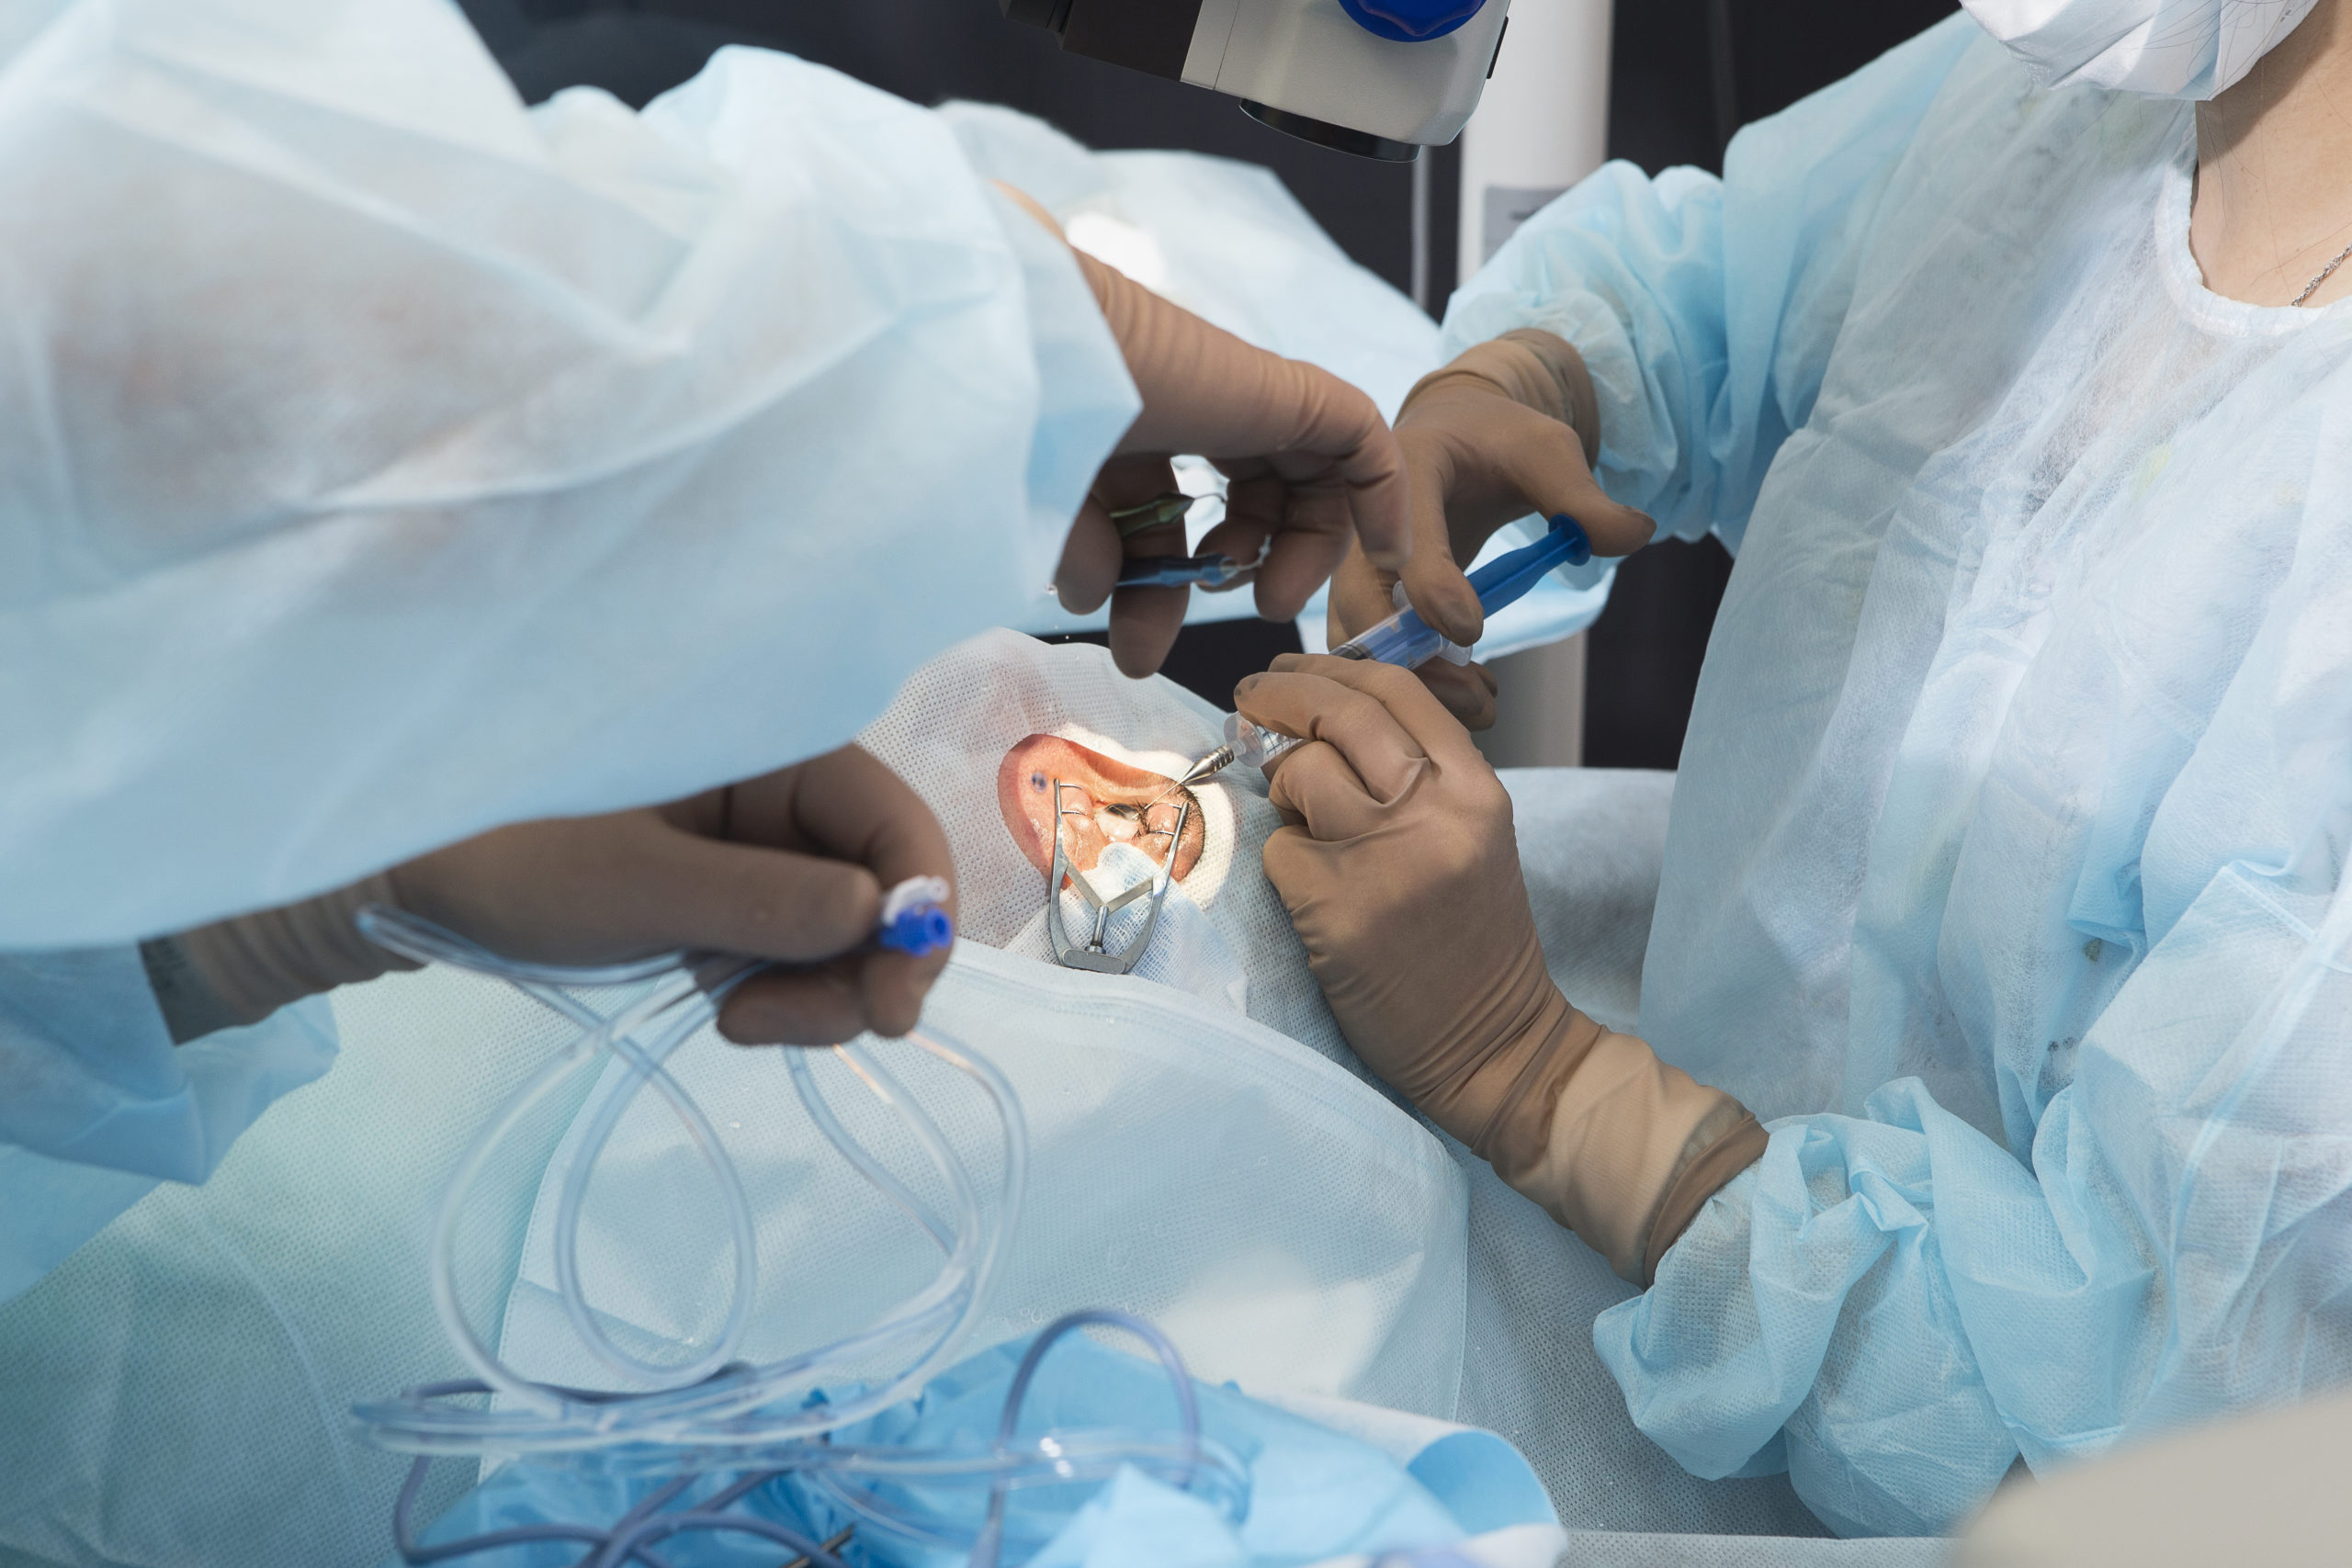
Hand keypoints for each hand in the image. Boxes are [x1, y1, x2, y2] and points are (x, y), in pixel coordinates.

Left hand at [143, 747, 955, 1047]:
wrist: (387, 872)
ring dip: (821, 991)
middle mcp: (781, 783)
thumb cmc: (495, 849)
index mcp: (770, 742)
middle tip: (785, 1033)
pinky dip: (784, 990)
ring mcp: (758, 842)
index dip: (918, 914)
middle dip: (864, 967)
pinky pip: (797, 946)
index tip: (889, 1011)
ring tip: (735, 1022)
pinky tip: (726, 1007)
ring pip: (848, 928)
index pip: (894, 820)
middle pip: (885, 881)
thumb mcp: (629, 883)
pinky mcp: (729, 890)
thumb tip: (885, 917)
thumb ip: (763, 902)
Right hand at [1051, 246, 1409, 678]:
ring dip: (1300, 549)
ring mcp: (1242, 397)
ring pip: (1301, 476)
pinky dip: (1381, 495)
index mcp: (1128, 426)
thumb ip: (1076, 553)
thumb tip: (1089, 598)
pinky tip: (1386, 556)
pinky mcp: (1290, 393)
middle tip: (1227, 620)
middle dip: (1237, 570)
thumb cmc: (1033, 431)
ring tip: (1271, 602)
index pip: (1165, 505)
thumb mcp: (1052, 512)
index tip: (1144, 640)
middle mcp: (1191, 408)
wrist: (1047, 362)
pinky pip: (1360, 441)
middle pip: (1243, 497)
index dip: (1164, 574)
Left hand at [1236, 654, 1761, 1283]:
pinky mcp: (1337, 909)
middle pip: (1340, 715)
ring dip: (1284, 790)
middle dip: (1282, 697)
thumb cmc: (1471, 935)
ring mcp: (1384, 861)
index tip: (1289, 671)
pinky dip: (1284, 864)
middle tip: (1250, 699)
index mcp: (1476, 789)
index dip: (1331, 669)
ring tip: (1301, 819)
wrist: (1493, 1042)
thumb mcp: (1470, 834)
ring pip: (1300, 776)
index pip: (1396, 689)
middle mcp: (1435, 813)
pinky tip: (1314, 892)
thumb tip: (1321, 713)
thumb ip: (1415, 773)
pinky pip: (1280, 852)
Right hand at [1328, 329, 1653, 728]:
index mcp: (1405, 471)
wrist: (1459, 438)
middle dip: (1411, 659)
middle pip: (1359, 603)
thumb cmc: (1500, 441)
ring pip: (1358, 640)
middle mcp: (1366, 522)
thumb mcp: (1549, 451)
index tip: (1475, 632)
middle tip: (1475, 693)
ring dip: (1413, 682)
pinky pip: (1376, 649)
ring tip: (1481, 703)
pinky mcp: (1372, 595)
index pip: (1402, 539)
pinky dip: (1416, 680)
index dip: (1432, 592)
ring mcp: (1361, 563)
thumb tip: (1635, 535)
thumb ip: (1584, 496)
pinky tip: (1472, 687)